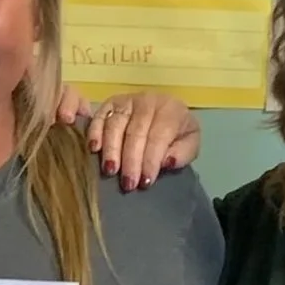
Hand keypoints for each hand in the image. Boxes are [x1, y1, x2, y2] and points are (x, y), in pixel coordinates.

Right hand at [56, 87, 200, 188]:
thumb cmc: (177, 133)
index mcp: (171, 109)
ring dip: (112, 149)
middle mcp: (147, 101)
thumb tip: (167, 162)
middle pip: (136, 131)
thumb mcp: (190, 142)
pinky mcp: (110, 103)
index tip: (145, 182)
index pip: (159, 135)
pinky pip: (99, 116)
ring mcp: (126, 100)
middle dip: (131, 160)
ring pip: (115, 124)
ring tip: (110, 171)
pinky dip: (94, 132)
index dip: (151, 159)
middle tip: (128, 184)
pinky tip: (93, 149)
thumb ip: (184, 152)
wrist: (166, 113)